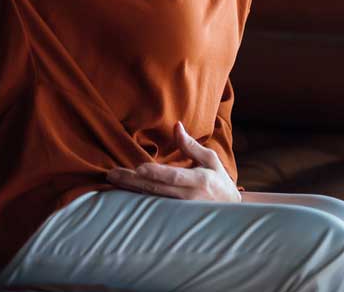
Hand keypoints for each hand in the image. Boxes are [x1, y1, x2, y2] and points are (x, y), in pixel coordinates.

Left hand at [106, 121, 239, 201]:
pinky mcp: (175, 217)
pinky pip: (153, 207)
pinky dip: (137, 199)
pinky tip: (123, 193)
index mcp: (198, 180)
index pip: (174, 177)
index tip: (139, 168)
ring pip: (151, 200)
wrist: (231, 212)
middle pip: (156, 189)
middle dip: (133, 181)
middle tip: (112, 174)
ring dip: (131, 190)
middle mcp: (188, 197)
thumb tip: (176, 126)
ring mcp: (181, 210)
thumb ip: (190, 146)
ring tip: (113, 180)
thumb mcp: (210, 160)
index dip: (157, 174)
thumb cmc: (219, 181)